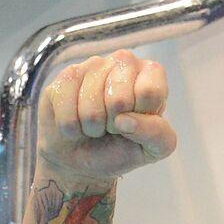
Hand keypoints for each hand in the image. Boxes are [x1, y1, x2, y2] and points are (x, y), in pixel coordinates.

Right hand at [36, 50, 176, 189]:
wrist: (81, 161)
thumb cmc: (120, 149)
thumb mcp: (153, 149)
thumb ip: (157, 134)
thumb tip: (125, 120)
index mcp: (151, 75)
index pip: (150, 92)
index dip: (140, 118)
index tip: (135, 123)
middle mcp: (124, 62)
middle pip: (120, 99)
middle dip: (113, 125)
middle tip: (112, 127)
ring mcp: (94, 65)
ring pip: (91, 107)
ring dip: (92, 128)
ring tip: (94, 126)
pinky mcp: (67, 75)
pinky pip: (67, 107)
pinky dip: (70, 127)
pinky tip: (76, 122)